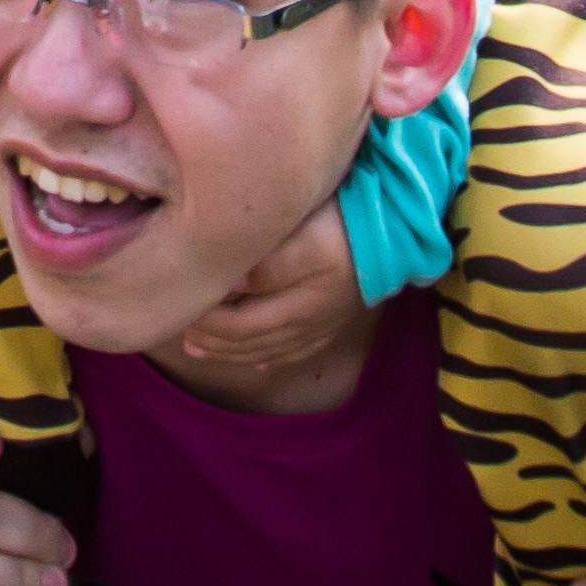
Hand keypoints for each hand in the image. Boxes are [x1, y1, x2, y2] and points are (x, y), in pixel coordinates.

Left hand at [174, 197, 353, 373]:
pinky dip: (271, 357)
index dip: (207, 322)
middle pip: (252, 341)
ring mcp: (326, 324)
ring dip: (232, 352)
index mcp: (300, 305)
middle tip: (179, 331)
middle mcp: (311, 322)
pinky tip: (258, 362)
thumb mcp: (307, 237)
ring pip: (271, 349)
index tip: (180, 309)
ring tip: (201, 348)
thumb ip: (268, 266)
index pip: (241, 325)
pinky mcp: (337, 319)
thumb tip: (230, 287)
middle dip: (213, 340)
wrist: (406, 229)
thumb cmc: (350, 223)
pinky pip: (298, 349)